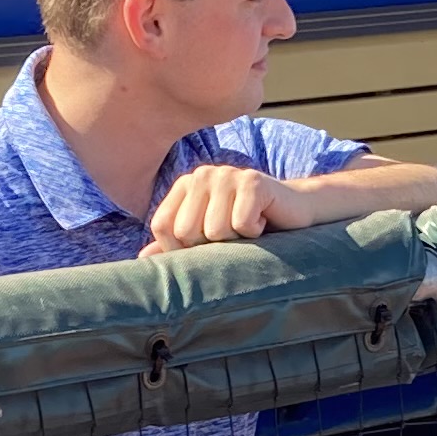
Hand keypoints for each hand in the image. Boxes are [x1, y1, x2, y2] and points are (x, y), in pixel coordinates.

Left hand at [148, 164, 302, 249]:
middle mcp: (202, 175)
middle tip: (232, 236)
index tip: (204, 247)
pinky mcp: (253, 181)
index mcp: (185, 185)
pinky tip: (262, 222)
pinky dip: (256, 233)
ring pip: (215, 230)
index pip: (162, 226)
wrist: (294, 212)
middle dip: (211, 246)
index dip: (179, 248)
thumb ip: (174, 246)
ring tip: (247, 228)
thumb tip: (142, 260)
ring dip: (236, 241)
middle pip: (186, 231)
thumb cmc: (247, 227)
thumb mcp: (206, 238)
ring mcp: (227, 175)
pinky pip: (242, 223)